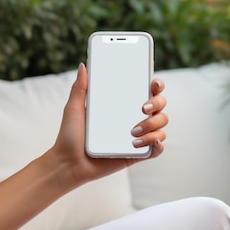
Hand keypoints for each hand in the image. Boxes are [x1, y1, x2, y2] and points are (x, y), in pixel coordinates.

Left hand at [47, 63, 167, 187]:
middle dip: (157, 104)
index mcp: (124, 105)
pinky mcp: (138, 154)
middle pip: (160, 105)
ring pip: (161, 125)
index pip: (148, 90)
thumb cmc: (71, 136)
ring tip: (132, 133)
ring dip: (152, 126)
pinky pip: (157, 148)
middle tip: (142, 108)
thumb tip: (83, 66)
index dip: (156, 85)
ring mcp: (139, 136)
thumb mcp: (73, 108)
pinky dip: (157, 144)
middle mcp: (135, 118)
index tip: (153, 83)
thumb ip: (79, 87)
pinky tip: (145, 142)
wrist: (68, 163)